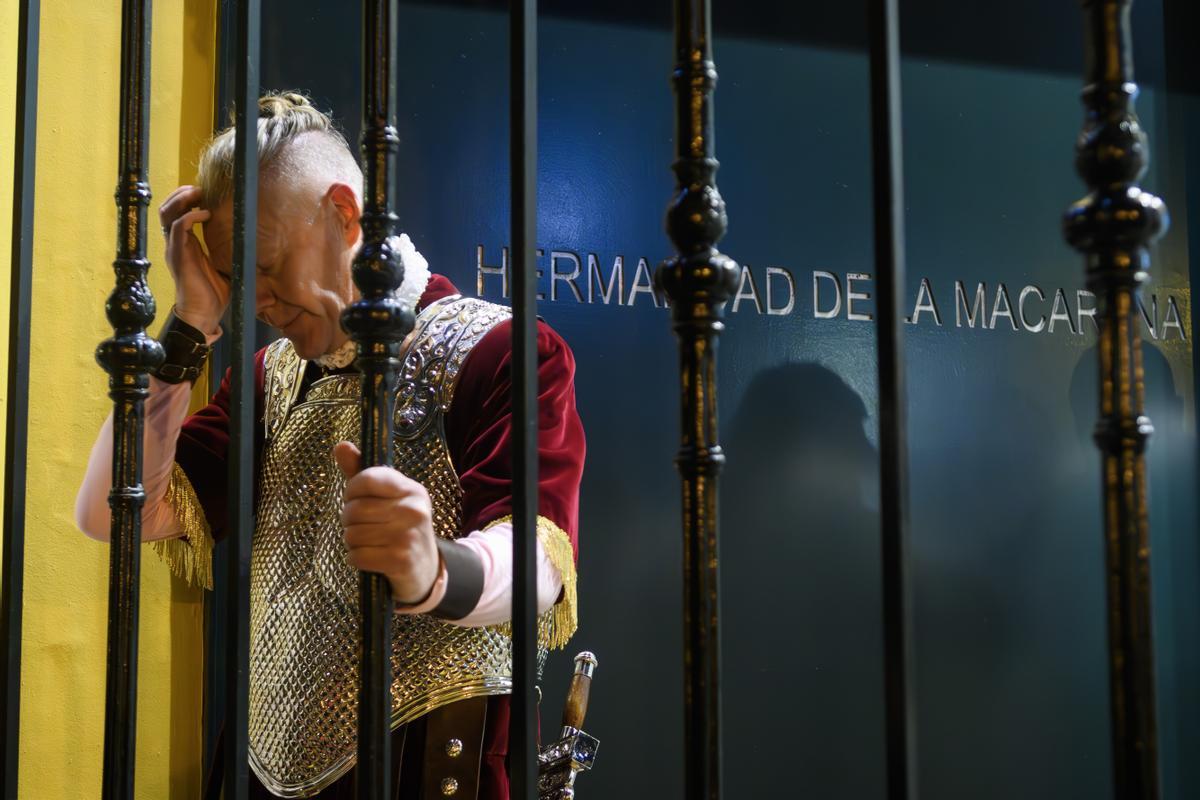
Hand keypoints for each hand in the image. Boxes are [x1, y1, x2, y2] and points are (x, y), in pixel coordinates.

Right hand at [158, 185, 225, 333]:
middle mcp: (175, 244)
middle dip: (181, 194)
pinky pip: (178, 227)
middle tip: (199, 189)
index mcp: (184, 245)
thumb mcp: (226, 266)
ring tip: (199, 194)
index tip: (204, 193)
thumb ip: (231, 252)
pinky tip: (206, 214)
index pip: (176, 213)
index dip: (186, 199)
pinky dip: (191, 216)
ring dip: (182, 199)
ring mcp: (174, 248)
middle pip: (167, 208)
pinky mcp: (178, 255)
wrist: (203, 315)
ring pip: (167, 213)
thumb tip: (256, 243)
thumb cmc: (215, 294)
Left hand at [333, 441, 439, 603]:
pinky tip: (370, 558)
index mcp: (411, 489)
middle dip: (349, 521)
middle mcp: (414, 510)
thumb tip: (340, 446)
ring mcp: (408, 536)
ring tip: (369, 543)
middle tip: (364, 526)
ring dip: (353, 542)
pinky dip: (356, 559)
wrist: (425, 569)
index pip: (365, 479)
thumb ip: (361, 473)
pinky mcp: (400, 560)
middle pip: (354, 509)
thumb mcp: (386, 498)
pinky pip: (357, 556)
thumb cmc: (399, 527)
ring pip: (352, 534)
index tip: (358, 500)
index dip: (352, 491)